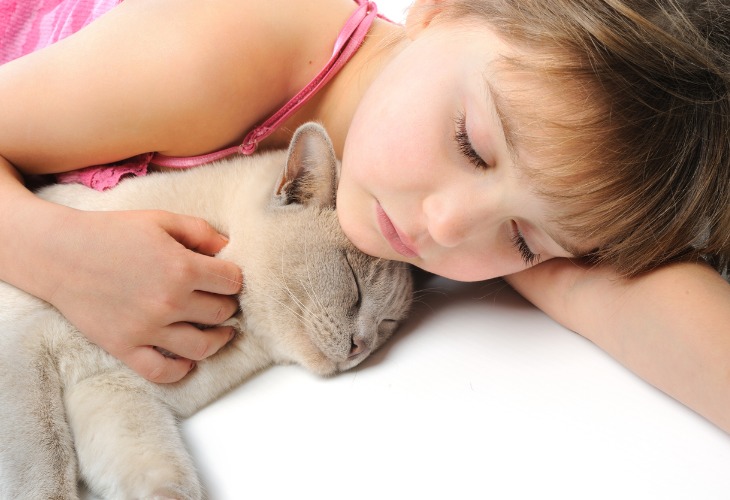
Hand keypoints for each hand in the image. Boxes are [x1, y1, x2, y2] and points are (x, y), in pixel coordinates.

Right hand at [42, 208, 242, 382]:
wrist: (59, 254)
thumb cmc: (112, 232)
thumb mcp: (161, 219)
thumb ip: (201, 232)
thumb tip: (230, 250)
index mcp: (182, 268)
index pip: (233, 281)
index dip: (234, 277)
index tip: (227, 277)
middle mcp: (169, 302)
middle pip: (222, 313)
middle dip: (228, 304)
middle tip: (222, 299)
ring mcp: (147, 329)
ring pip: (203, 347)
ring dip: (218, 339)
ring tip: (220, 331)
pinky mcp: (125, 347)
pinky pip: (163, 372)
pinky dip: (181, 370)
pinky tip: (188, 360)